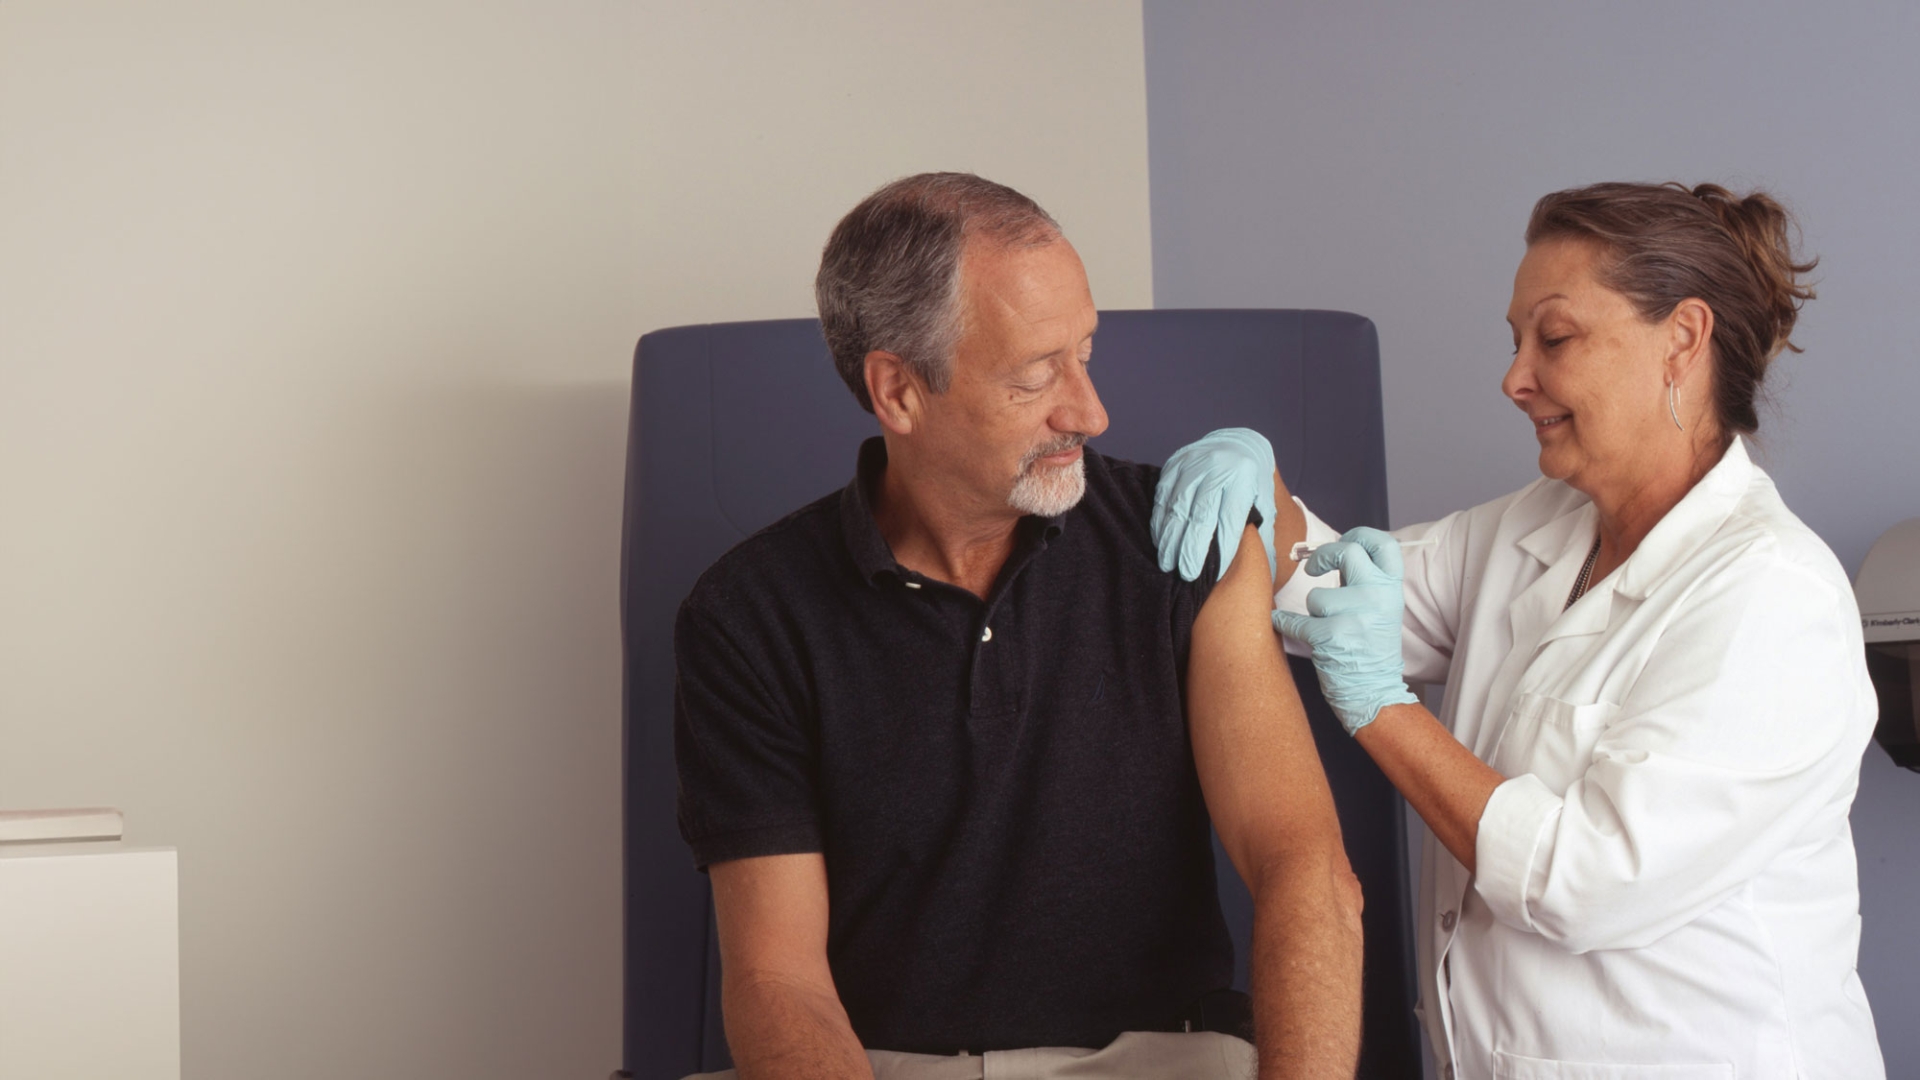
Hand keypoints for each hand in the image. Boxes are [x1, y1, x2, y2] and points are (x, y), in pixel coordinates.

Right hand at [1151, 428, 1277, 580]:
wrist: (1239, 445)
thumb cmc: (1253, 483)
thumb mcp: (1266, 502)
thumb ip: (1263, 533)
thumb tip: (1265, 570)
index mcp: (1243, 478)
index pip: (1230, 519)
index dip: (1223, 548)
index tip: (1215, 574)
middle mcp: (1217, 468)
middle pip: (1201, 514)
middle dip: (1192, 547)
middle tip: (1186, 574)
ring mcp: (1192, 464)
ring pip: (1177, 507)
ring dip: (1171, 538)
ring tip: (1168, 564)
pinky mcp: (1174, 464)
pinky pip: (1162, 497)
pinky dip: (1160, 522)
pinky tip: (1161, 541)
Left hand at [1270, 527, 1417, 734]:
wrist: (1373, 693)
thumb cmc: (1370, 648)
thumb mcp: (1378, 609)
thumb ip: (1362, 580)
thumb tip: (1333, 551)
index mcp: (1392, 589)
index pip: (1384, 544)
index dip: (1360, 534)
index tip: (1344, 540)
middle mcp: (1379, 597)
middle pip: (1347, 552)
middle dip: (1322, 556)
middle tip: (1312, 568)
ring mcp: (1356, 616)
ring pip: (1316, 595)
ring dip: (1312, 612)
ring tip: (1324, 628)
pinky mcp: (1332, 636)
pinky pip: (1295, 620)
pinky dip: (1284, 623)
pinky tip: (1282, 624)